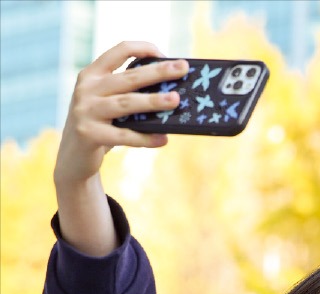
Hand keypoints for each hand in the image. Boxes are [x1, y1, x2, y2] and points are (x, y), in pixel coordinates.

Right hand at [55, 42, 183, 186]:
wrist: (73, 156)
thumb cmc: (101, 125)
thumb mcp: (108, 103)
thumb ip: (128, 94)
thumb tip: (171, 93)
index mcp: (92, 75)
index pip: (118, 51)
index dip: (142, 48)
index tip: (164, 54)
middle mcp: (87, 89)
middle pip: (128, 77)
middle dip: (158, 72)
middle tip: (183, 68)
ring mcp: (86, 111)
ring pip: (126, 103)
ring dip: (153, 101)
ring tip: (176, 100)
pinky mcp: (89, 134)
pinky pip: (124, 136)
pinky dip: (145, 138)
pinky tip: (163, 139)